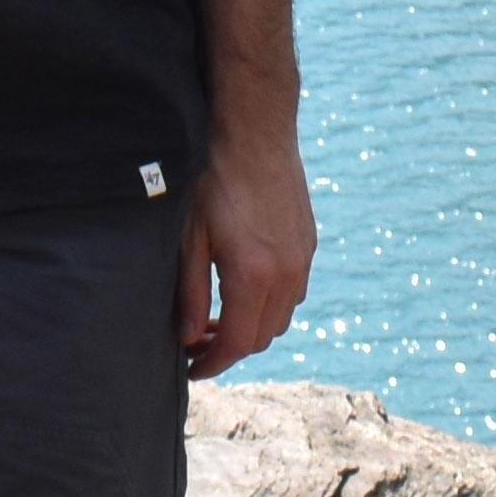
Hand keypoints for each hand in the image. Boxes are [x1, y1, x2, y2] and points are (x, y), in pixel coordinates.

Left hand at [175, 121, 313, 377]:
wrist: (255, 128)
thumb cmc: (213, 176)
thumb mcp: (189, 235)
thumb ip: (189, 292)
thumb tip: (187, 336)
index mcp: (253, 276)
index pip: (236, 343)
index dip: (212, 363)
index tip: (191, 368)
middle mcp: (286, 274)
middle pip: (261, 338)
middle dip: (229, 348)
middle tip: (196, 342)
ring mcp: (302, 258)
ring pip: (281, 318)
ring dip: (251, 326)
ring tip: (217, 316)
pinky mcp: (308, 242)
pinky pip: (293, 291)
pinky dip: (270, 303)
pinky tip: (243, 286)